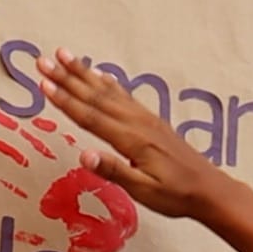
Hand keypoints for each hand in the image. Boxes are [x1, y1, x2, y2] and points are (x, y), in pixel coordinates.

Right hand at [35, 48, 240, 220]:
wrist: (209, 189)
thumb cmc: (176, 195)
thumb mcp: (144, 191)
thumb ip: (114, 172)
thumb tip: (83, 155)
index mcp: (132, 140)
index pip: (91, 117)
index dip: (66, 100)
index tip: (43, 84)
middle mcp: (137, 123)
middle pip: (95, 97)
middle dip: (67, 78)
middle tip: (43, 61)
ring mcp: (145, 119)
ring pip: (109, 92)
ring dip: (84, 74)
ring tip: (64, 56)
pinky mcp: (152, 121)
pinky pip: (124, 96)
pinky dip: (108, 83)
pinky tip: (99, 75)